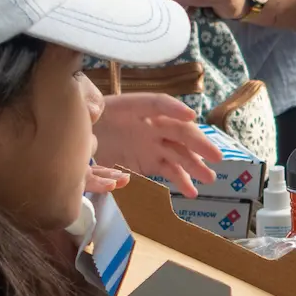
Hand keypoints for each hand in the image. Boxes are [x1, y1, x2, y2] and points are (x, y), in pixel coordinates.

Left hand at [94, 93, 220, 195]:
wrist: (80, 133)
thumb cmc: (84, 117)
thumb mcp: (85, 108)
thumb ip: (90, 107)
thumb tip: (95, 112)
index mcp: (133, 107)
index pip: (157, 104)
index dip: (174, 109)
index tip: (190, 117)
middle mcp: (149, 124)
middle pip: (178, 130)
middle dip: (198, 143)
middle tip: (216, 156)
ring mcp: (151, 144)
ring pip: (179, 153)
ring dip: (195, 165)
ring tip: (209, 178)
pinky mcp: (148, 161)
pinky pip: (169, 170)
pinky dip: (181, 181)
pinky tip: (191, 192)